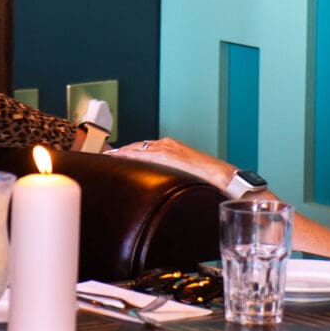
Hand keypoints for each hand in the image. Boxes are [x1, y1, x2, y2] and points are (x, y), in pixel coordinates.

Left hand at [109, 137, 234, 188]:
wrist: (223, 177)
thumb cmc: (208, 180)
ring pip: (137, 148)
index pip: (146, 148)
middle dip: (122, 151)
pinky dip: (127, 154)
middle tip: (106, 155)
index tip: (116, 156)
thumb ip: (173, 176)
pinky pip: (141, 154)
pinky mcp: (166, 154)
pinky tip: (117, 157)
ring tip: (107, 156)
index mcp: (173, 148)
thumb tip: (164, 186)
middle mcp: (168, 144)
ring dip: (122, 152)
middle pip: (138, 146)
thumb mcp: (186, 175)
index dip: (130, 152)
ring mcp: (166, 147)